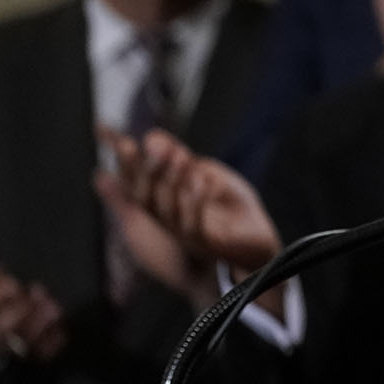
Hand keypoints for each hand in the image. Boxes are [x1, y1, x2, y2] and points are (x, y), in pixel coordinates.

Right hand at [0, 216, 66, 362]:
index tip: (14, 284)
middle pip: (3, 328)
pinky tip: (62, 330)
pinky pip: (39, 355)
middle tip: (42, 295)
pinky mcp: (25, 351)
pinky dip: (52, 346)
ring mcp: (7, 342)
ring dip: (40, 328)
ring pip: (21, 344)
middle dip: (24, 313)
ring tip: (56, 310)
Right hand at [96, 129, 282, 300]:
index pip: (135, 184)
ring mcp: (184, 238)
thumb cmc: (230, 206)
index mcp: (162, 206)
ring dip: (172, 181)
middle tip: (152, 144)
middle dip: (145, 171)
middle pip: (145, 199)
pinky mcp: (207, 246)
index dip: (128, 165)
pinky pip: (193, 228)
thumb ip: (177, 157)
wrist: (259, 239)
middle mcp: (167, 224)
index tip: (125, 141)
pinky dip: (194, 202)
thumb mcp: (204, 173)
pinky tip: (199, 180)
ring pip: (167, 212)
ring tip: (180, 156)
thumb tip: (152, 136)